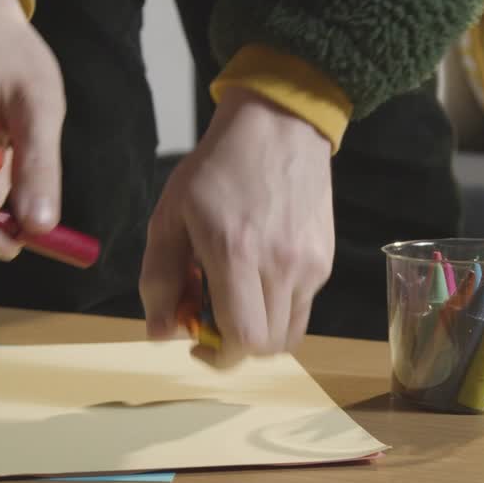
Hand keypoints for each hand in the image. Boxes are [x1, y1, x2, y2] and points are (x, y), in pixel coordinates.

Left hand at [140, 87, 334, 365]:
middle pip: (268, 346)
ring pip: (289, 334)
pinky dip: (278, 307)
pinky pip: (301, 306)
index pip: (243, 338)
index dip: (220, 357)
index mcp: (235, 253)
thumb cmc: (216, 169)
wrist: (279, 126)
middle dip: (236, 346)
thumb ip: (159, 279)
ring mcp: (309, 265)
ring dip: (260, 330)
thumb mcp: (169, 216)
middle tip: (213, 318)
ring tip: (238, 297)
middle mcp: (280, 265)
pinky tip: (260, 274)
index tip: (199, 343)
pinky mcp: (324, 260)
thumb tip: (160, 333)